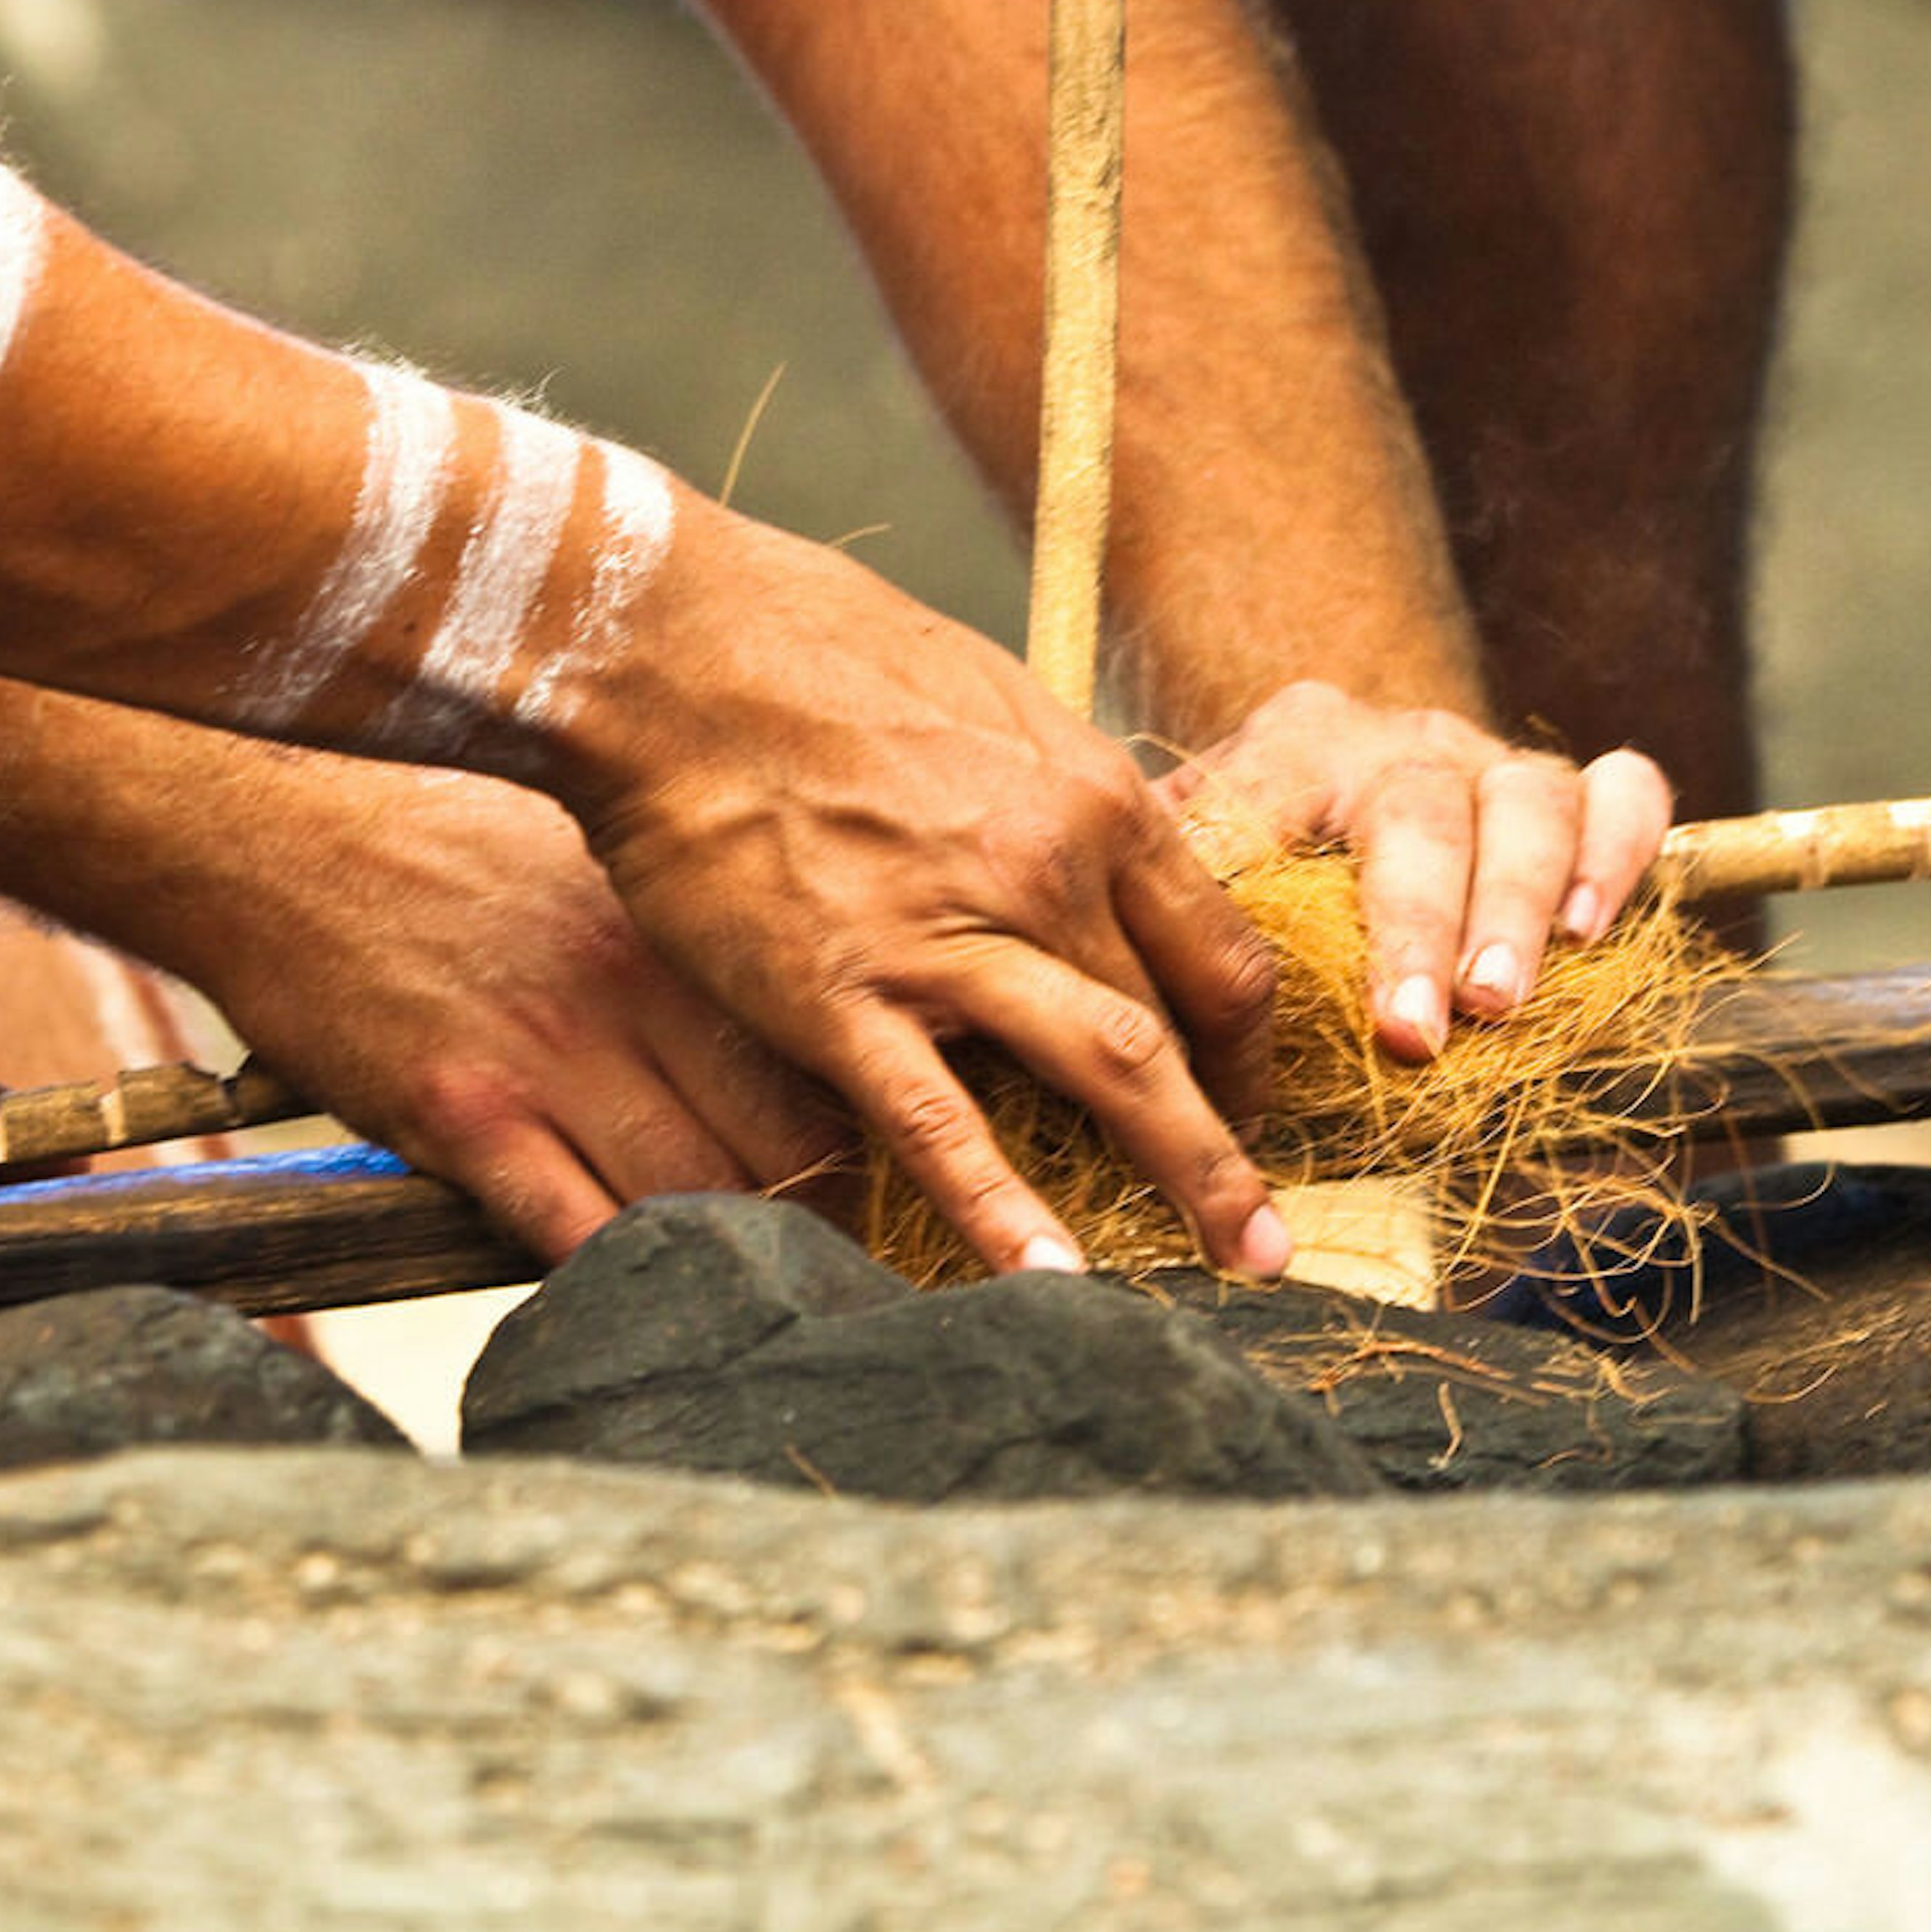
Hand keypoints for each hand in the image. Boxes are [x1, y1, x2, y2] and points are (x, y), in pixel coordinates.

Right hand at [191, 773, 852, 1261]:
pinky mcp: (464, 1113)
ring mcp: (552, 1055)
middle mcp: (637, 991)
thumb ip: (677, 968)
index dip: (864, 1148)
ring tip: (747, 1313)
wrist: (278, 830)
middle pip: (790, 1146)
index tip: (878, 1197)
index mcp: (679, 935)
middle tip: (832, 1281)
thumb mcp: (592, 881)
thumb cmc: (440, 853)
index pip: (826, 1065)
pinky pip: (573, 1231)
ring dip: (729, 1269)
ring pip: (699, 1203)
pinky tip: (632, 1305)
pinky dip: (616, 1283)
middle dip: (822, 1227)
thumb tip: (771, 1060)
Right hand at [568, 506, 1288, 1281]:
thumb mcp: (982, 698)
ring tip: (1243, 1267)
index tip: (1250, 1098)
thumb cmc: (816, 650)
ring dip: (1192, 1179)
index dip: (1250, 1044)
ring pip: (1113, 1074)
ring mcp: (947, 935)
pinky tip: (1052, 1282)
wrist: (669, 649)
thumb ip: (1049, 796)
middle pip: (1179, 1024)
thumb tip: (1090, 861)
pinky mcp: (840, 995)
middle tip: (1261, 1218)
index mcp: (1089, 794)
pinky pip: (942, 1126)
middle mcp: (1046, 866)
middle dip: (1233, 1129)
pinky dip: (1005, 1212)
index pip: (1219, 948)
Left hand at [1155, 686, 1673, 1059]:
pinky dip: (1618, 851)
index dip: (1288, 903)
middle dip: (1419, 928)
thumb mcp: (1196, 885)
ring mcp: (1492, 762)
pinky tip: (1595, 928)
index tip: (1289, 997)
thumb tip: (1124, 1034)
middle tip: (1414, 1033)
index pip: (1283, 804)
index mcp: (1293, 746)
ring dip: (1514, 906)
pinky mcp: (1573, 794)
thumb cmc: (1261, 886)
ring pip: (1526, 801)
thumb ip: (1170, 930)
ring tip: (1499, 1000)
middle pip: (1418, 810)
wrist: (1337, 818)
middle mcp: (1400, 741)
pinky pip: (1622, 794)